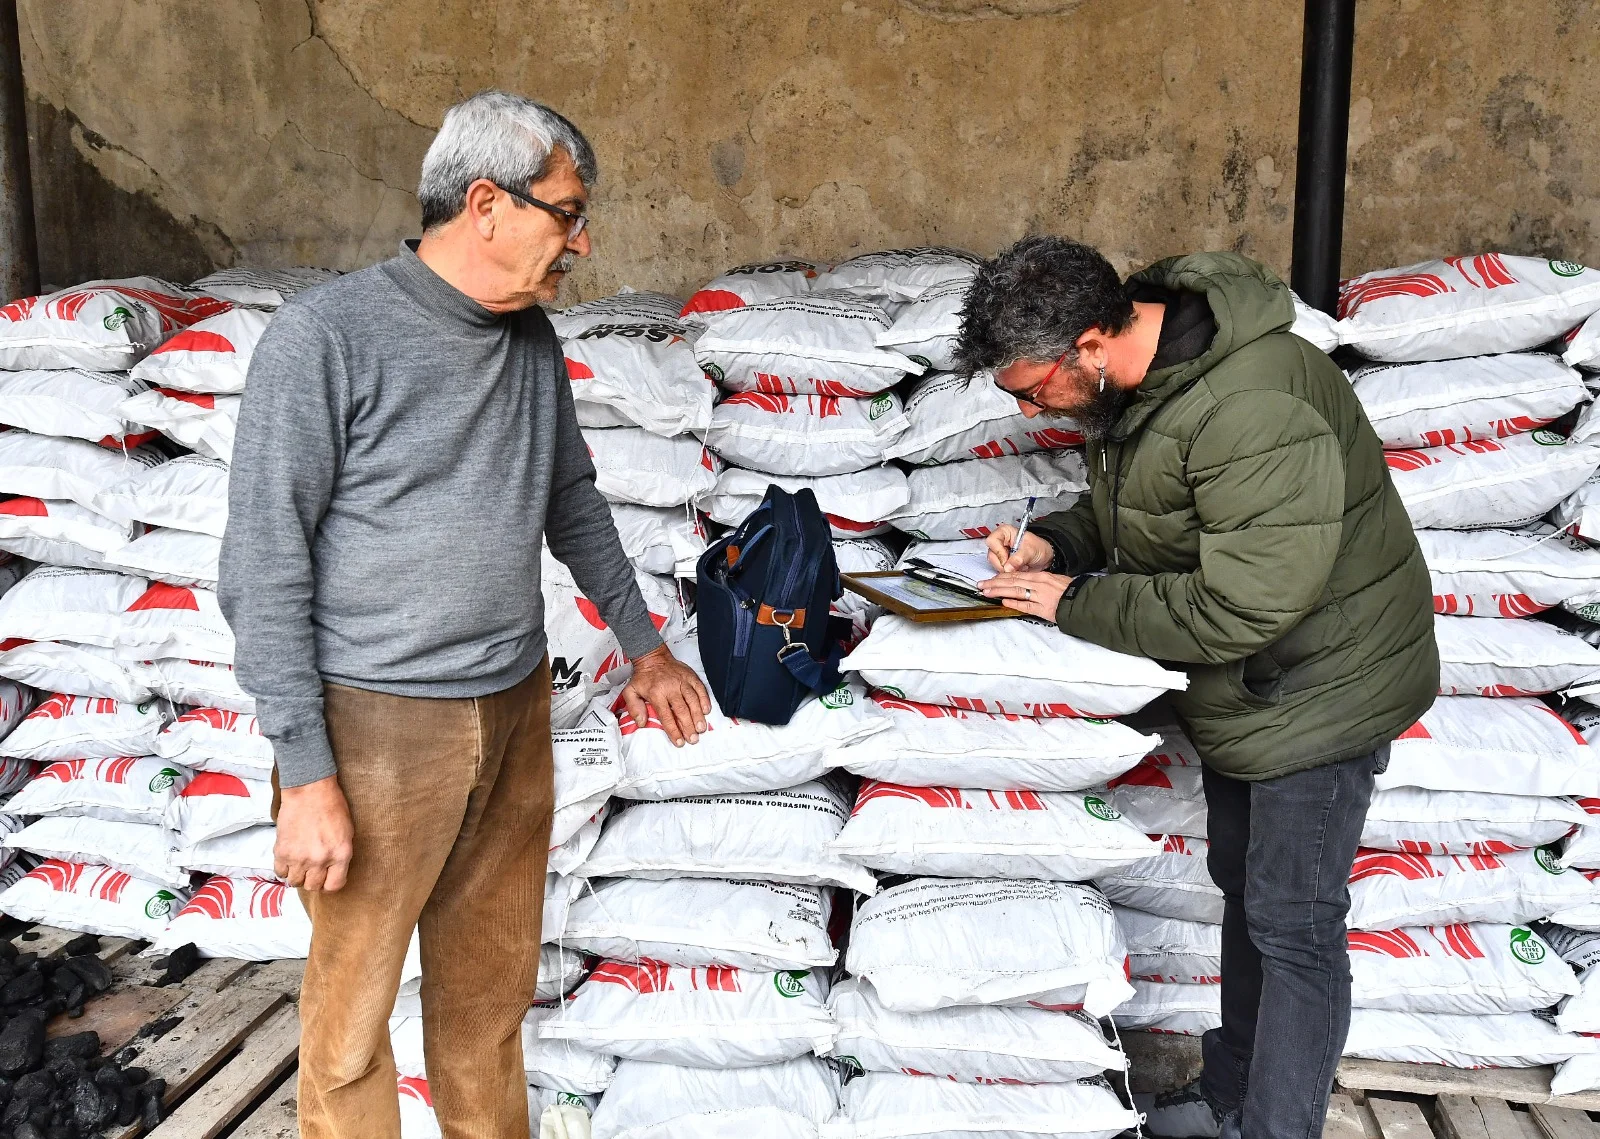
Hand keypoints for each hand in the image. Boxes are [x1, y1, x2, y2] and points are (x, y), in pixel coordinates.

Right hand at [275, 775, 354, 891]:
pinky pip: (280, 872)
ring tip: (299, 862)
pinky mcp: (282, 852)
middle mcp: (320, 860)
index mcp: (341, 854)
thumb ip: (340, 855)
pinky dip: (284, 868)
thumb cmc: (331, 806)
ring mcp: (299, 858)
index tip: (326, 879)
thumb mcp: (347, 832)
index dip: (329, 884)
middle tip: (311, 869)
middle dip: (312, 880)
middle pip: (313, 887)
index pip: (334, 886)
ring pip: (295, 882)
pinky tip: (289, 858)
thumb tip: (333, 872)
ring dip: (297, 875)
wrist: (309, 791)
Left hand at [622, 644, 711, 746]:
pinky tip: (707, 710)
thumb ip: (634, 708)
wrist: (652, 657)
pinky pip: (700, 688)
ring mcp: (683, 681)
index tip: (679, 742)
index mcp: (656, 693)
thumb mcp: (631, 691)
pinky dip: (705, 699)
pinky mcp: (691, 676)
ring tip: (701, 728)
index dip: (673, 730)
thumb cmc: (644, 677)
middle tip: (693, 739)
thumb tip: (641, 722)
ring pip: (693, 700)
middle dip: (688, 727)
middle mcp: (671, 688)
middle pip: (682, 710)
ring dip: (698, 716)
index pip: (666, 715)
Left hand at [978, 570, 1072, 619]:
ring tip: (987, 592)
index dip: (1001, 577)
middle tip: (981, 585)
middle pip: (1012, 581)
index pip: (1017, 575)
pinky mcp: (1044, 608)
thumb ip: (1039, 581)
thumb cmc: (1070, 590)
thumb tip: (1025, 584)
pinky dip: (1014, 603)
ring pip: (1016, 590)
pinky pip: (1026, 604)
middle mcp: (1039, 583)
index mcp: (1041, 576)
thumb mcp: (1055, 580)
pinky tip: (1004, 601)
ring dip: (999, 591)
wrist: (1083, 600)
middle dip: (994, 583)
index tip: (990, 579)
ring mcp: (1040, 596)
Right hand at [986, 525, 1054, 573]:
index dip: (999, 552)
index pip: (992, 541)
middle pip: (992, 555)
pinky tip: (1017, 570)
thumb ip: (1019, 558)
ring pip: (994, 564)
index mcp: (1005, 532)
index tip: (1008, 559)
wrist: (1045, 558)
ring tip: (1019, 567)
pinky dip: (1008, 573)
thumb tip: (1008, 567)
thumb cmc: (1039, 548)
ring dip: (1006, 569)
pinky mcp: (1002, 563)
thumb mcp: (1031, 551)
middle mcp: (1001, 542)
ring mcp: (1000, 553)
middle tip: (1014, 566)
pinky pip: (999, 570)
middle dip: (1003, 564)